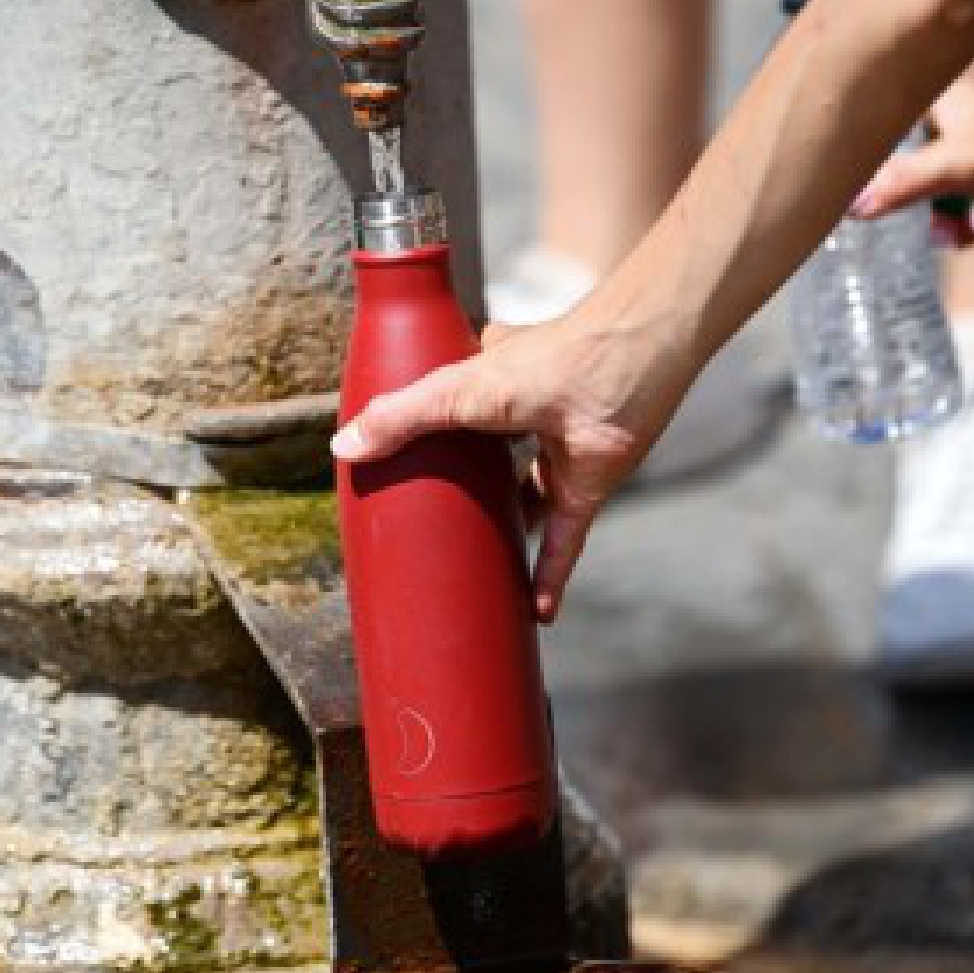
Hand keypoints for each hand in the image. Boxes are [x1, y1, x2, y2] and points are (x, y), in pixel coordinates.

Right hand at [329, 309, 685, 622]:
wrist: (629, 365)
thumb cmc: (548, 363)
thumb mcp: (456, 390)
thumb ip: (400, 417)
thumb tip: (344, 449)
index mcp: (488, 380)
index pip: (446, 403)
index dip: (423, 427)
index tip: (396, 458)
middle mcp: (521, 419)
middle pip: (483, 460)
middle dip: (460, 487)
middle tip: (424, 521)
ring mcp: (554, 457)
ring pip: (522, 504)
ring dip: (504, 533)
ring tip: (473, 567)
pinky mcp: (585, 490)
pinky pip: (562, 542)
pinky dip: (549, 575)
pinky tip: (534, 610)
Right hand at [852, 77, 973, 248]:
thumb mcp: (962, 163)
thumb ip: (905, 181)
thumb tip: (852, 205)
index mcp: (944, 100)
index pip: (884, 113)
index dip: (865, 142)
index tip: (845, 170)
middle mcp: (955, 127)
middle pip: (898, 162)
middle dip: (901, 194)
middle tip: (909, 208)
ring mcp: (973, 163)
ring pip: (925, 195)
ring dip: (935, 218)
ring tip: (954, 225)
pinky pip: (953, 217)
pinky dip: (960, 231)